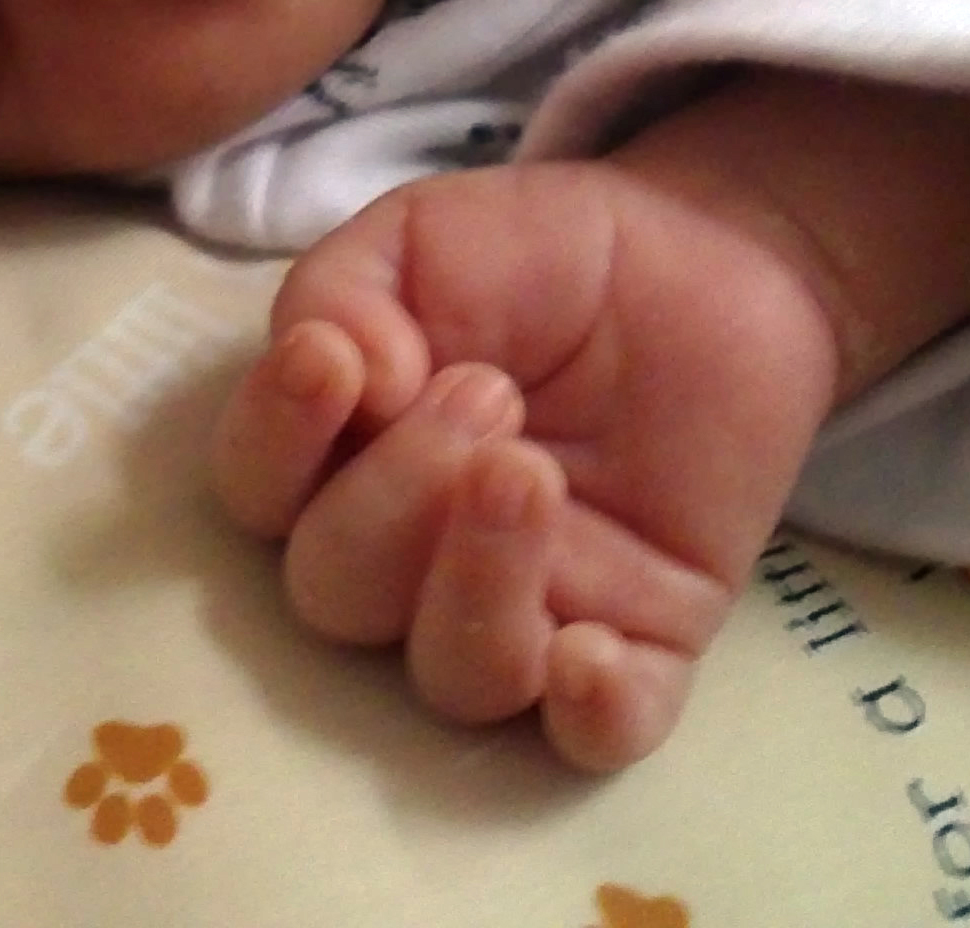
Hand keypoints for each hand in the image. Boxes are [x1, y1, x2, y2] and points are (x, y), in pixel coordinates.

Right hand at [207, 159, 842, 769]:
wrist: (710, 253)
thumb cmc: (541, 257)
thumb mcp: (421, 234)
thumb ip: (346, 288)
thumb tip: (347, 375)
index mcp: (341, 456)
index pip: (259, 494)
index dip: (275, 442)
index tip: (330, 360)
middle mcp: (414, 557)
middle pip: (340, 596)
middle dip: (393, 497)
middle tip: (485, 391)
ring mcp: (530, 608)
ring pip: (456, 675)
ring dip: (474, 583)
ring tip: (526, 471)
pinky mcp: (643, 639)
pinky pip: (599, 736)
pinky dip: (588, 716)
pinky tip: (589, 653)